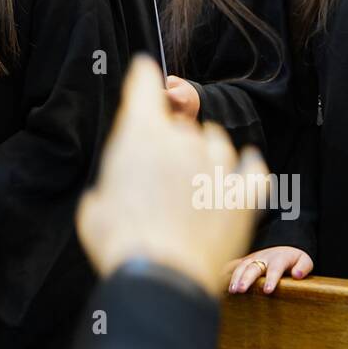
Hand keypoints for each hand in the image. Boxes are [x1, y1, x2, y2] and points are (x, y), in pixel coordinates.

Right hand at [79, 56, 266, 294]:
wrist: (163, 278)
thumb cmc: (121, 242)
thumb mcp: (94, 207)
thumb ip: (109, 186)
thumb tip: (112, 194)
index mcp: (142, 134)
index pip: (144, 85)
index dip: (143, 76)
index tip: (144, 70)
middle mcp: (184, 141)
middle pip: (179, 124)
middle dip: (168, 139)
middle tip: (157, 172)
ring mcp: (219, 166)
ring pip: (217, 142)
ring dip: (206, 151)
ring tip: (197, 173)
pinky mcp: (245, 195)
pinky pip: (253, 168)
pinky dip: (247, 165)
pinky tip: (245, 165)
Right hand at [226, 246, 313, 293]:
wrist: (283, 245)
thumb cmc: (294, 258)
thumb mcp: (305, 260)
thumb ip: (303, 267)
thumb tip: (297, 275)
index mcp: (279, 258)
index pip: (275, 268)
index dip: (271, 279)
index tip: (267, 291)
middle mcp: (263, 257)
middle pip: (253, 268)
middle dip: (246, 279)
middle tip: (240, 290)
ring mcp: (252, 258)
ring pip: (241, 266)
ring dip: (235, 277)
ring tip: (231, 290)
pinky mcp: (245, 260)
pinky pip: (233, 264)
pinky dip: (224, 271)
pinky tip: (217, 280)